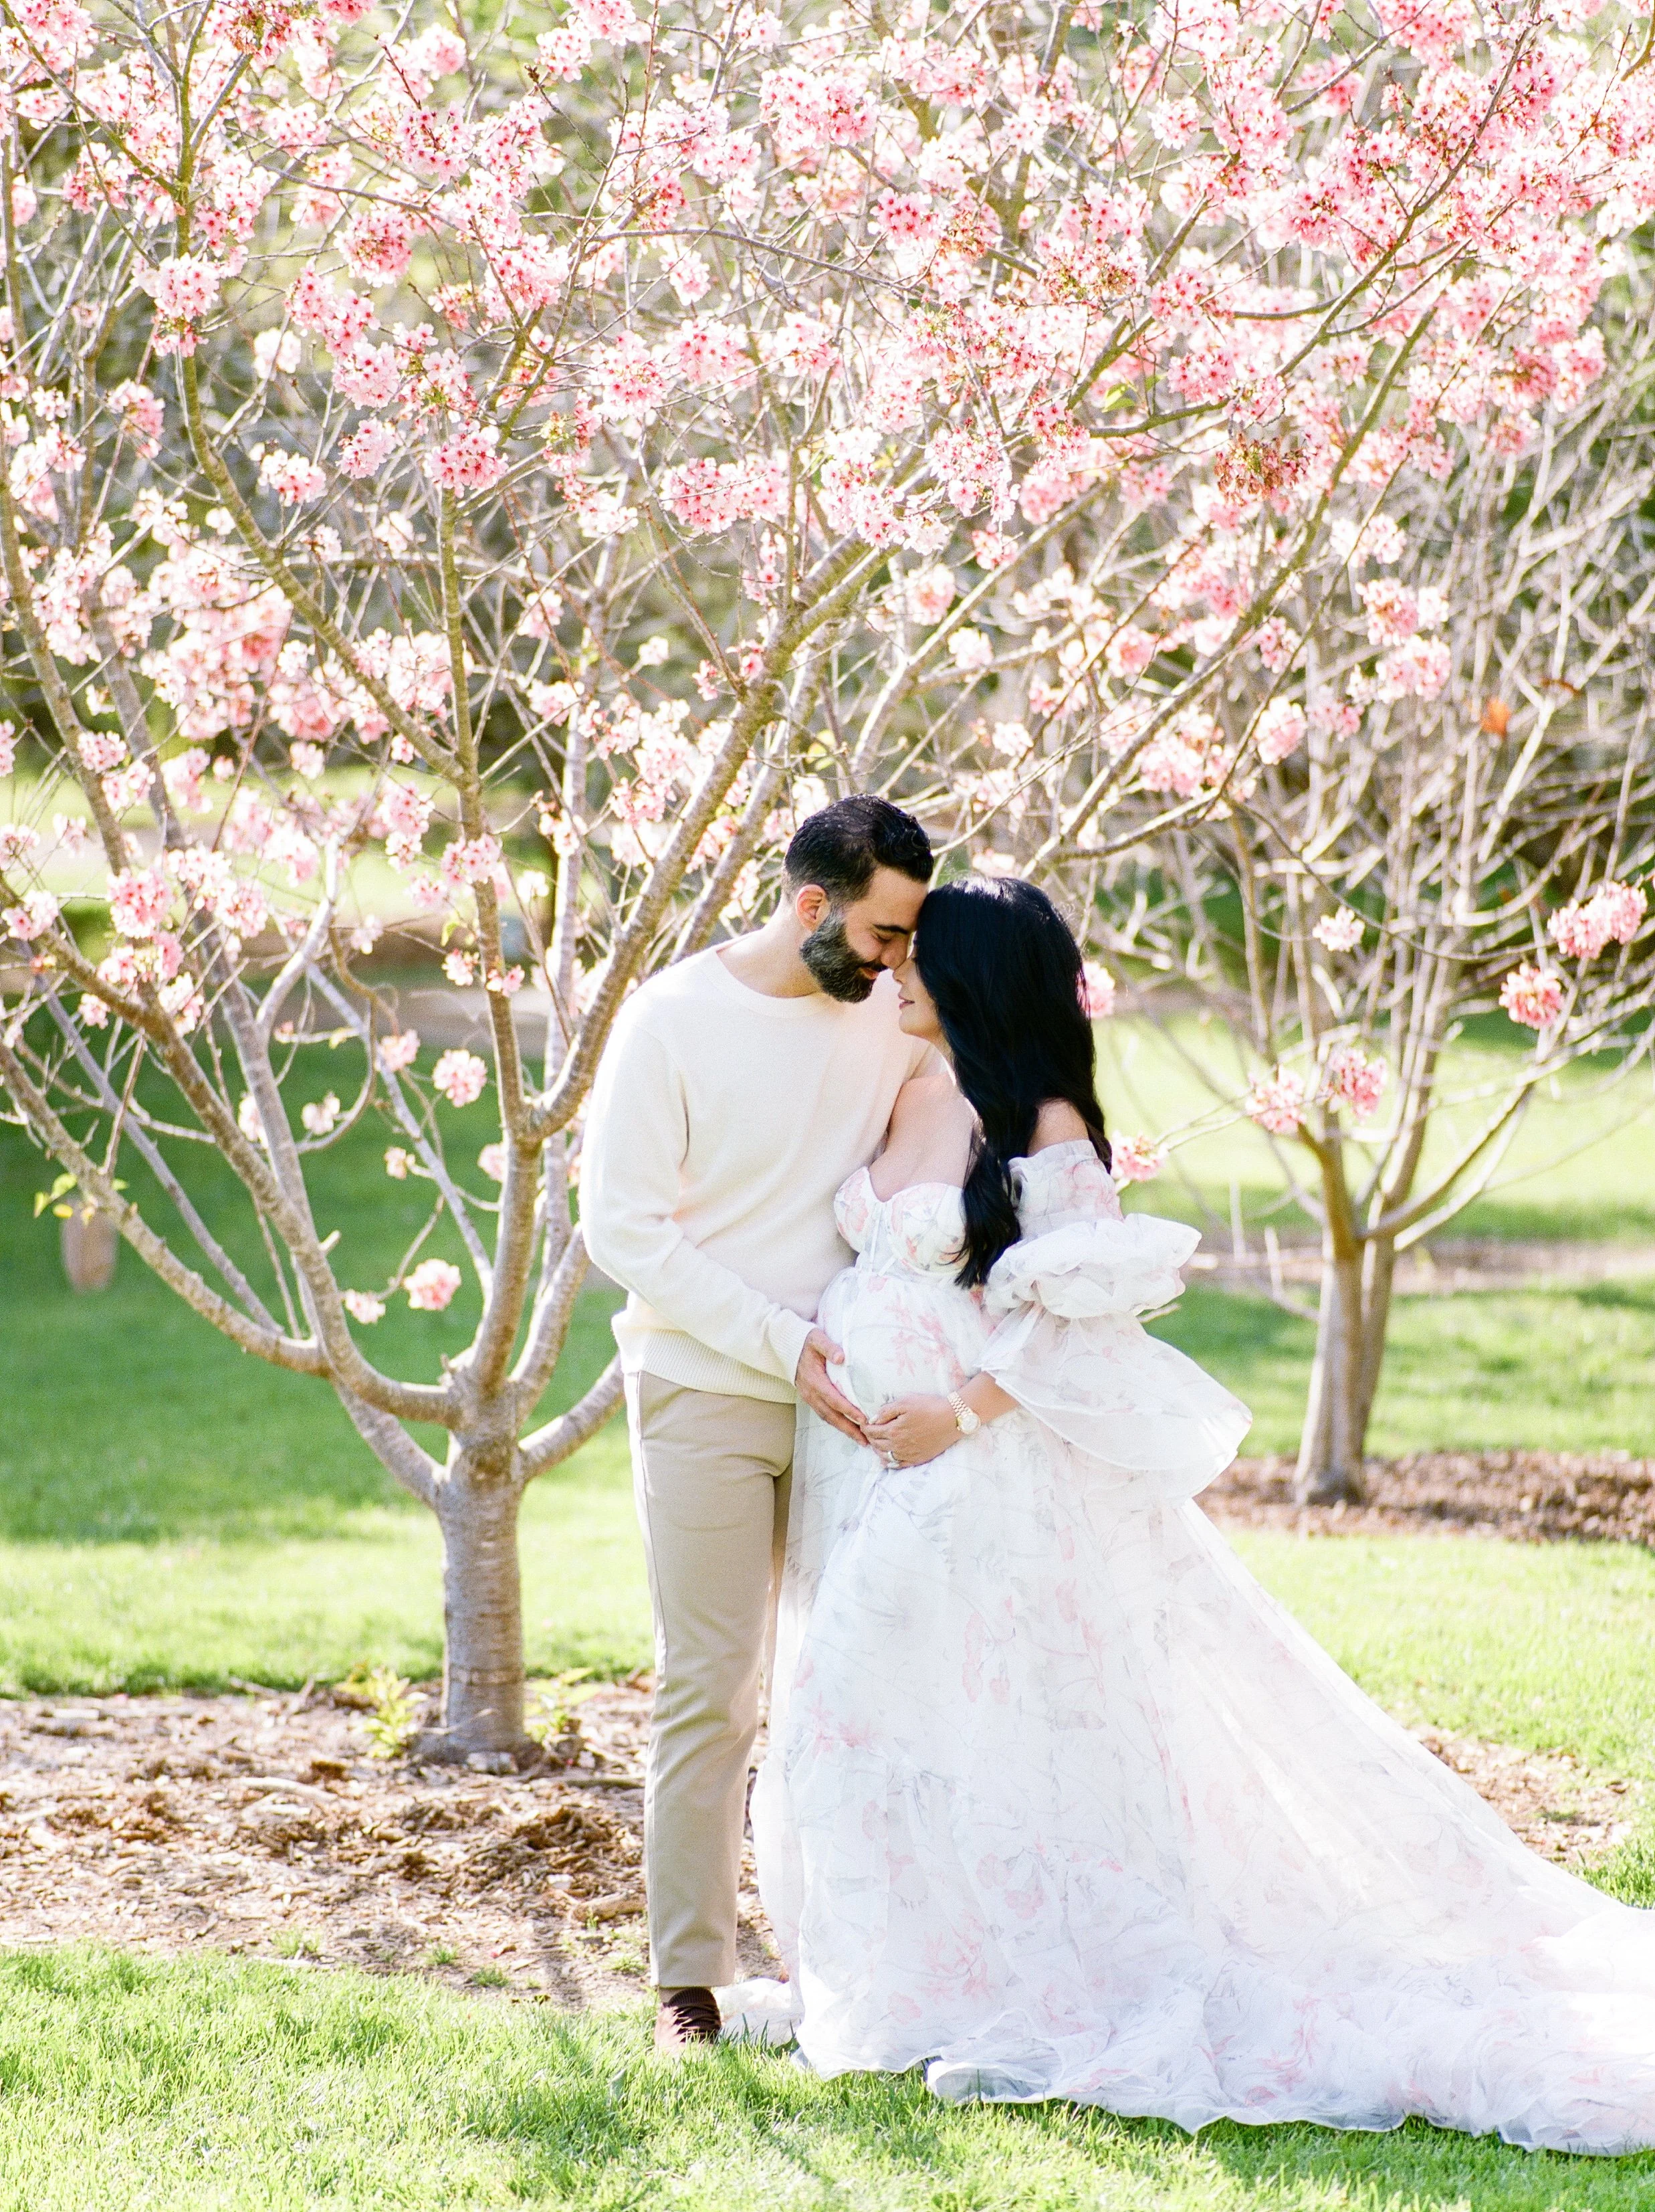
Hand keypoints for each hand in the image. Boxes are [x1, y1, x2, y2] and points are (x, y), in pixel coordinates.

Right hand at [795, 1328, 867, 1443]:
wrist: (787, 1346)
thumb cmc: (806, 1341)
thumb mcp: (817, 1339)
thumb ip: (829, 1347)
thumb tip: (841, 1357)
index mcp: (814, 1380)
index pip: (834, 1399)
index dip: (848, 1410)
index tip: (863, 1419)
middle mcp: (811, 1393)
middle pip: (831, 1415)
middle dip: (848, 1429)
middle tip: (865, 1440)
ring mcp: (809, 1397)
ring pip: (827, 1418)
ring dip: (843, 1430)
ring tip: (860, 1439)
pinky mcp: (810, 1398)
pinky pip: (824, 1414)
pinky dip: (836, 1423)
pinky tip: (847, 1428)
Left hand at [867, 1394, 959, 1468]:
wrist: (953, 1419)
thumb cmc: (930, 1407)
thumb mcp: (906, 1402)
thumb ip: (886, 1411)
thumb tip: (872, 1420)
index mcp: (893, 1430)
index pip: (872, 1432)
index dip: (865, 1427)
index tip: (863, 1423)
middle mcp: (898, 1445)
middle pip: (876, 1444)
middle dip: (869, 1438)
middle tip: (868, 1432)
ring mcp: (908, 1454)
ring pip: (885, 1456)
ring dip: (877, 1450)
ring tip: (876, 1443)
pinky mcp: (918, 1459)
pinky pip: (898, 1464)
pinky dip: (889, 1462)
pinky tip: (887, 1459)